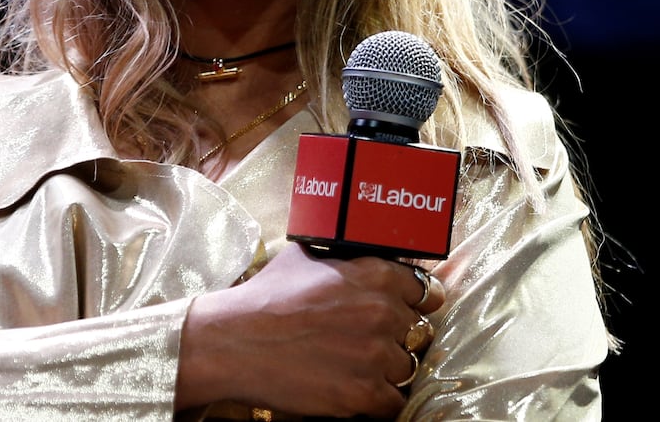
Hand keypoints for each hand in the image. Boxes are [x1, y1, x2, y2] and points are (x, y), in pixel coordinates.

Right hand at [176, 242, 447, 417]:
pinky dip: (378, 400)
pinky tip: (356, 390)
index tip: (406, 312)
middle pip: (417, 332)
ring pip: (407, 368)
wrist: (233, 342)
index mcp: (377, 274)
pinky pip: (394, 403)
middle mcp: (383, 312)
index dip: (415, 303)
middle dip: (395, 338)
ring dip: (387, 370)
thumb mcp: (307, 257)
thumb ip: (346, 258)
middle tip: (366, 342)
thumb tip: (363, 256)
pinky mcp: (362, 394)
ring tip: (356, 366)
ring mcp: (375, 356)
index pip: (426, 292)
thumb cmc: (265, 297)